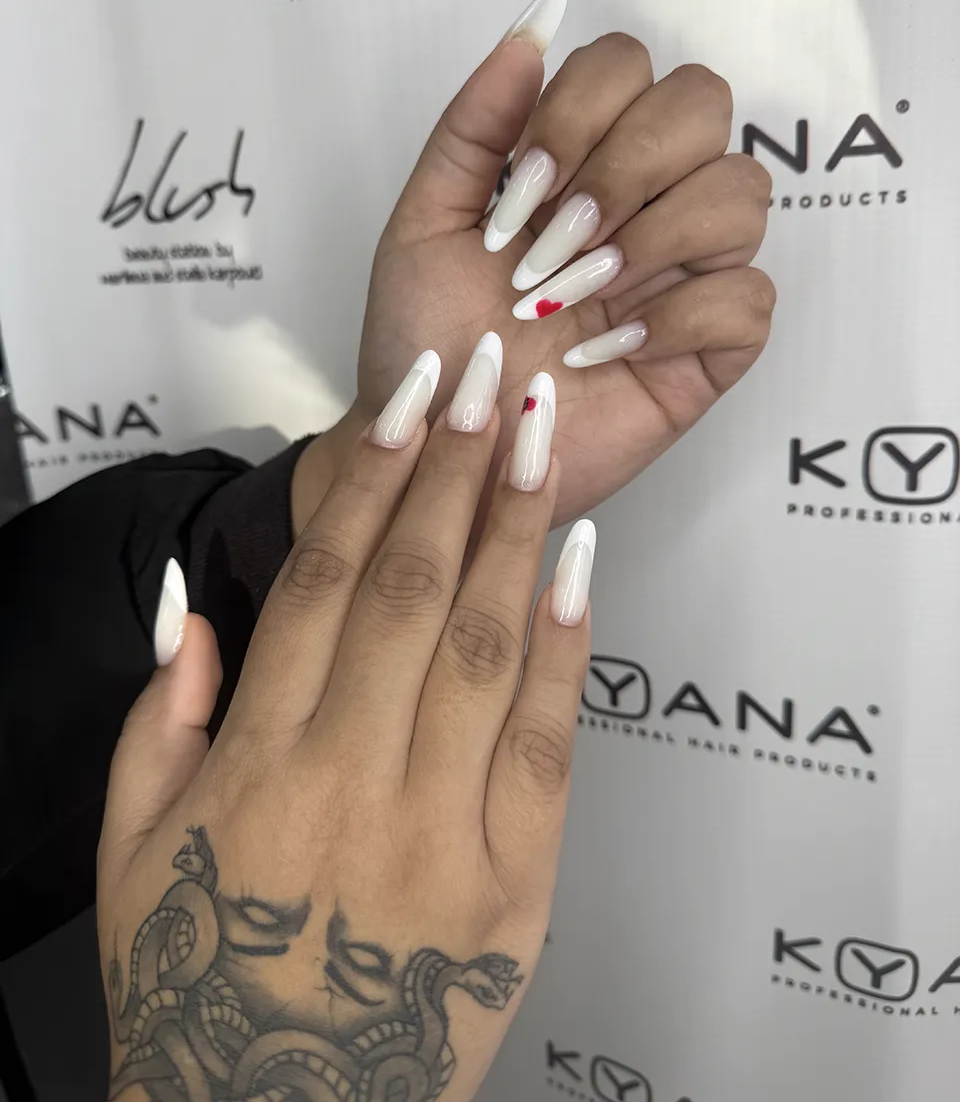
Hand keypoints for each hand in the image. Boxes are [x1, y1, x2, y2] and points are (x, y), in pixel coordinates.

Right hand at [99, 348, 592, 1101]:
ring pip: (483, 645)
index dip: (369, 477)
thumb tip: (198, 613)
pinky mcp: (517, 885)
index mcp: (257, 765)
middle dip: (453, 467)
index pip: (326, 582)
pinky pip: (545, 742)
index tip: (404, 402)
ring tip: (535, 434)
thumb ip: (162, 723)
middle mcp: (351, 782)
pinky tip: (574, 562)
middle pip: (413, 589)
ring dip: (512, 525)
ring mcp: (444, 832)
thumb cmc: (203, 986)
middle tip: (487, 375)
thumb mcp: (134, 855)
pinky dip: (562, 645)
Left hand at [295, 0, 773, 530]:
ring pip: (742, 192)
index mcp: (579, 161)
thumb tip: (535, 23)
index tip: (516, 196)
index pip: (630, 65)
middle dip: (622, 168)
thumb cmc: (427, 338)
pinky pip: (750, 298)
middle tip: (550, 247)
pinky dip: (678, 317)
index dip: (579, 114)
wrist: (435, 444)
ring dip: (652, 238)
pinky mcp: (709, 349)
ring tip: (575, 299)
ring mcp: (682, 273)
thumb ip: (473, 126)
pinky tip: (610, 349)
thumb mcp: (423, 224)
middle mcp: (643, 203)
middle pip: (703, 105)